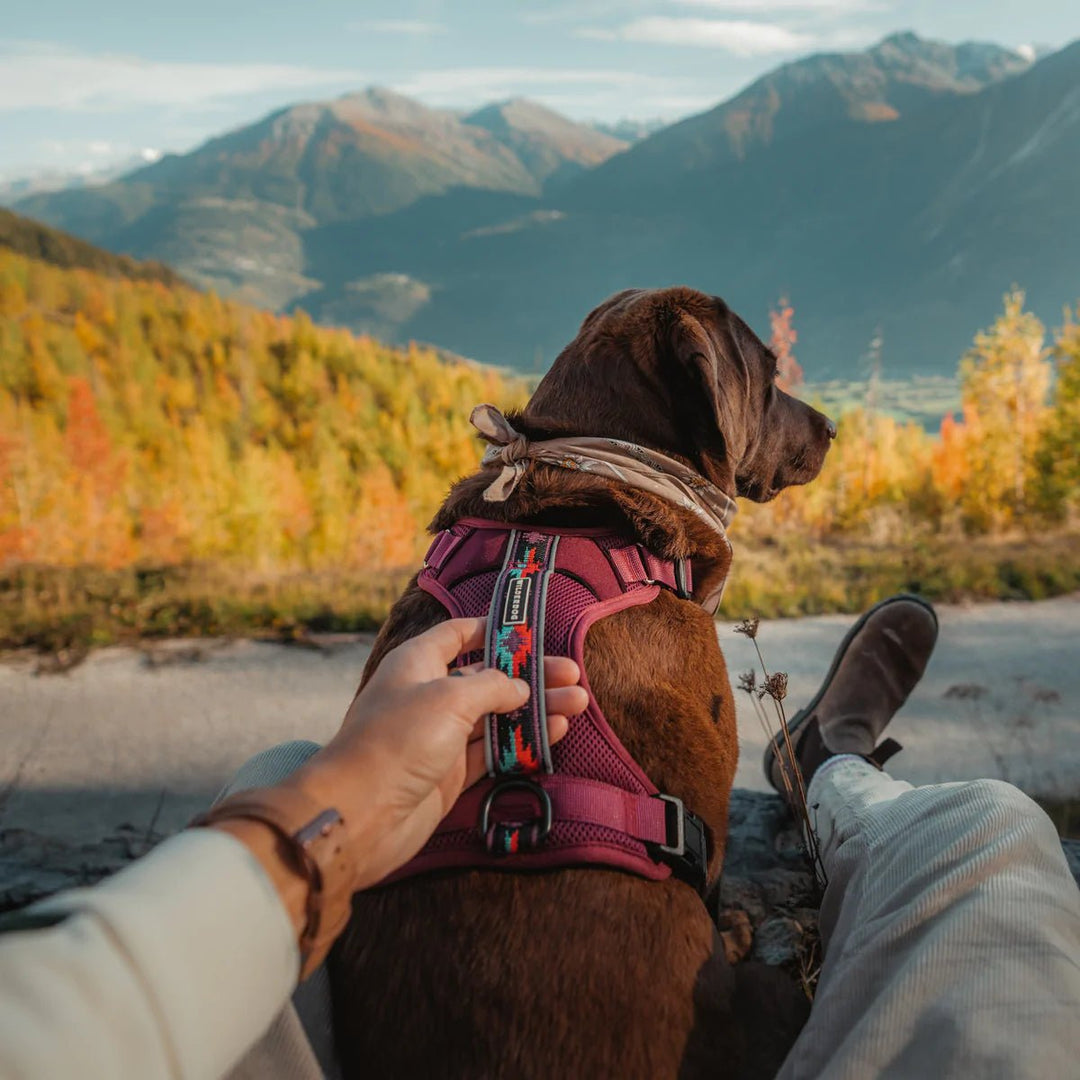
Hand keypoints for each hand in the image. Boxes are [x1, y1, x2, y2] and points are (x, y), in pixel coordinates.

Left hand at [291, 618, 586, 890]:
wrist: (360, 813)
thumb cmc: (396, 741)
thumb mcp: (449, 698)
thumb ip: (491, 687)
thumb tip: (518, 687)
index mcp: (418, 663)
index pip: (458, 634)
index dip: (493, 629)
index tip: (531, 631)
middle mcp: (429, 695)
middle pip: (488, 677)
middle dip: (530, 674)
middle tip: (572, 674)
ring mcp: (440, 736)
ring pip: (496, 715)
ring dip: (535, 709)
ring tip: (578, 703)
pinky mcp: (449, 773)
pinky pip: (493, 751)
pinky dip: (523, 742)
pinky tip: (554, 733)